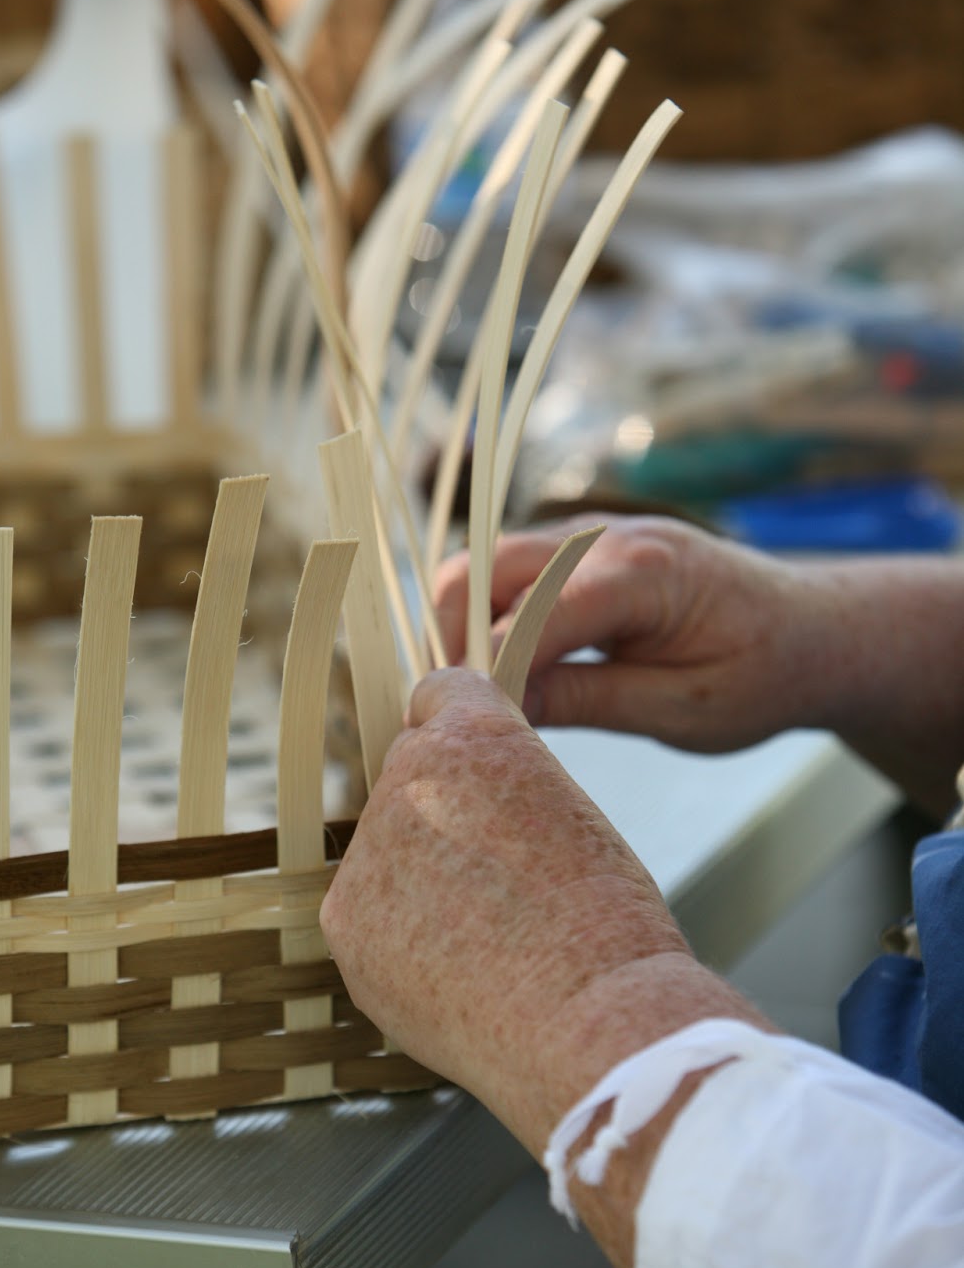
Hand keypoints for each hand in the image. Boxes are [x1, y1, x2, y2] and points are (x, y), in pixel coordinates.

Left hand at [320, 668, 688, 1144]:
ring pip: (385, 851)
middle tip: (498, 879)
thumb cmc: (607, 923)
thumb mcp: (569, 809)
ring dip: (419, 881)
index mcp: (475, 733)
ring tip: (488, 939)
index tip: (476, 772)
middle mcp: (408, 775)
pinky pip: (366, 915)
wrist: (592, 1019)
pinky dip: (400, 940)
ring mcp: (368, 850)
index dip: (462, 736)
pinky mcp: (343, 920)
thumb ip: (500, 785)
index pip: (439, 694)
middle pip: (409, 778)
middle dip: (442, 815)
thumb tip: (464, 802)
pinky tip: (457, 972)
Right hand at [435, 514, 820, 751]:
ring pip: (487, 566)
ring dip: (466, 626)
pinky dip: (491, 616)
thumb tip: (500, 709)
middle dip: (454, 639)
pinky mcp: (583, 550)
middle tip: (457, 712)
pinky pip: (513, 573)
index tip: (471, 731)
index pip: (531, 617)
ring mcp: (592, 535)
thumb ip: (590, 700)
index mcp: (643, 572)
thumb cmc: (763, 673)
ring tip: (475, 697)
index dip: (489, 675)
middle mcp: (608, 537)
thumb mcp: (684, 710)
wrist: (812, 631)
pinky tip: (504, 672)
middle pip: (484, 569)